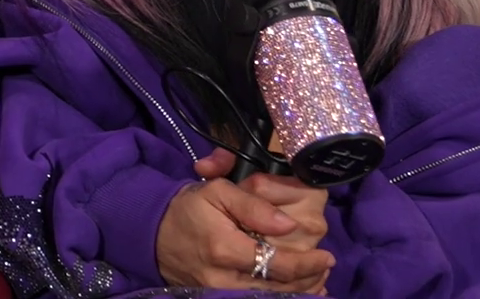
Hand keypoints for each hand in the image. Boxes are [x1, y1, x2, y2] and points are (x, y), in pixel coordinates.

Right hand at [186, 149, 332, 292]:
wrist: (151, 232)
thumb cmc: (188, 208)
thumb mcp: (217, 192)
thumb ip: (254, 206)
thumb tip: (289, 224)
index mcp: (225, 248)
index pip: (278, 264)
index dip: (308, 264)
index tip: (328, 256)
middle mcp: (224, 278)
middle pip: (280, 288)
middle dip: (309, 279)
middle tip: (327, 266)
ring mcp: (219, 293)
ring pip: (271, 298)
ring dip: (300, 291)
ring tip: (319, 279)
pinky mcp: (216, 298)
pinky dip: (281, 297)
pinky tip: (297, 292)